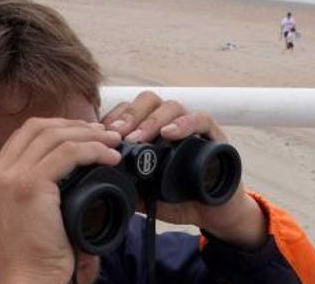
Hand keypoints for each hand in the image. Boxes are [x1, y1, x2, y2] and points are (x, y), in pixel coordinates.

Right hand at [0, 118, 121, 282]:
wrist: (30, 280)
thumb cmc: (39, 253)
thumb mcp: (34, 211)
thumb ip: (42, 185)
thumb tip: (77, 163)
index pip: (27, 133)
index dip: (60, 126)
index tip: (87, 132)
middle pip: (40, 127)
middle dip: (76, 126)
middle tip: (104, 134)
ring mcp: (11, 178)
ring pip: (56, 137)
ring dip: (90, 136)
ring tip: (113, 143)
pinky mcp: (29, 186)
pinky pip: (68, 154)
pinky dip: (93, 150)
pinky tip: (109, 158)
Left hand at [102, 92, 266, 248]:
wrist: (216, 214)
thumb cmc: (183, 198)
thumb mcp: (148, 194)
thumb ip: (129, 184)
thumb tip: (103, 180)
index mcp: (154, 133)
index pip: (131, 110)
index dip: (114, 116)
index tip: (99, 132)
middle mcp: (173, 124)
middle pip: (149, 101)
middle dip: (130, 115)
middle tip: (116, 134)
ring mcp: (194, 129)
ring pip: (172, 106)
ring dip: (152, 121)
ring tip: (137, 139)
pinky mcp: (215, 137)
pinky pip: (201, 119)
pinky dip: (185, 123)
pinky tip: (169, 134)